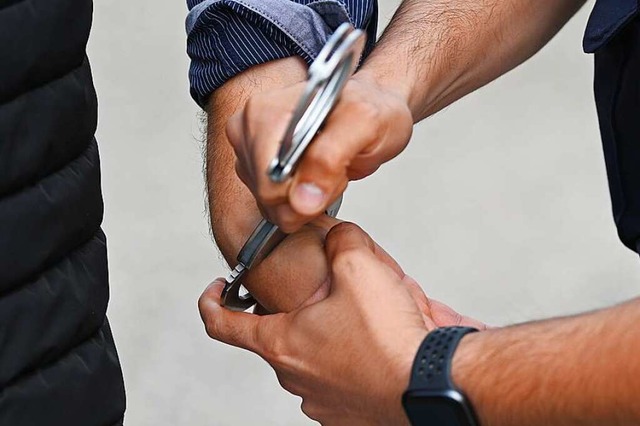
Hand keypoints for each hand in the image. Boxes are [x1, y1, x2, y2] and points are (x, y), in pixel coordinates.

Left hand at [199, 223, 485, 424]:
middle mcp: (297, 378)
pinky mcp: (352, 413)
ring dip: (339, 330)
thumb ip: (340, 241)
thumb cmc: (391, 338)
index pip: (223, 324)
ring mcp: (324, 401)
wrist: (436, 385)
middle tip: (337, 290)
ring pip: (320, 353)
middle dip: (307, 307)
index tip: (216, 288)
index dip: (212, 301)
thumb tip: (338, 238)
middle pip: (285, 333)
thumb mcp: (360, 266)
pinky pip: (349, 374)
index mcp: (283, 344)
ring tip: (374, 315)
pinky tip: (388, 339)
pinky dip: (362, 354)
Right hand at [226, 75, 413, 232]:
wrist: (375, 107)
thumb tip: (302, 200)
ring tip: (327, 168)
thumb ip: (329, 158)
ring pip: (271, 205)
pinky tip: (316, 175)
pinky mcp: (257, 167)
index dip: (305, 188)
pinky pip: (276, 205)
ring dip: (306, 196)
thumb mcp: (363, 123)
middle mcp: (250, 128)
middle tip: (333, 166)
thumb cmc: (371, 108)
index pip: (269, 182)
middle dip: (307, 193)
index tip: (332, 169)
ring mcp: (251, 149)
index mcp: (266, 113)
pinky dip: (301, 199)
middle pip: (267, 196)